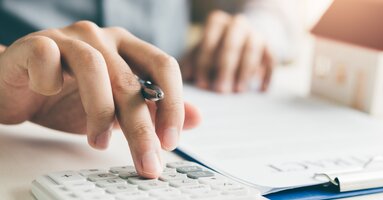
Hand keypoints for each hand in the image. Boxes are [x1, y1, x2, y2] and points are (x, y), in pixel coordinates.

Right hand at [0, 21, 200, 177]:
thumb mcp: (119, 108)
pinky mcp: (36, 44)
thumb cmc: (69, 97)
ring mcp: (69, 38)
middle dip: (141, 127)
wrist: (19, 88)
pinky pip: (48, 58)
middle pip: (130, 79)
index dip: (172, 104)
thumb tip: (197, 118)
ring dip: (100, 112)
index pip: (164, 66)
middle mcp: (103, 38)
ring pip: (95, 69)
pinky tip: (49, 95)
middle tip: (146, 161)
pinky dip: (51, 82)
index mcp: (128, 48)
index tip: (170, 142)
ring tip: (99, 142)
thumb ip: (155, 110)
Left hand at [181, 10, 273, 92]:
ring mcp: (256, 34)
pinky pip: (271, 59)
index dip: (204, 63)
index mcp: (217, 23)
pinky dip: (267, 75)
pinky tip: (261, 90)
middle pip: (232, 44)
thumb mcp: (201, 53)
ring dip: (245, 71)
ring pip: (252, 49)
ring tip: (238, 91)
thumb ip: (191, 63)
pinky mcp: (270, 47)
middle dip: (225, 69)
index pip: (209, 39)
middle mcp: (237, 24)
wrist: (243, 39)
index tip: (202, 84)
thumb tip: (186, 77)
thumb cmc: (216, 50)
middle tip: (221, 91)